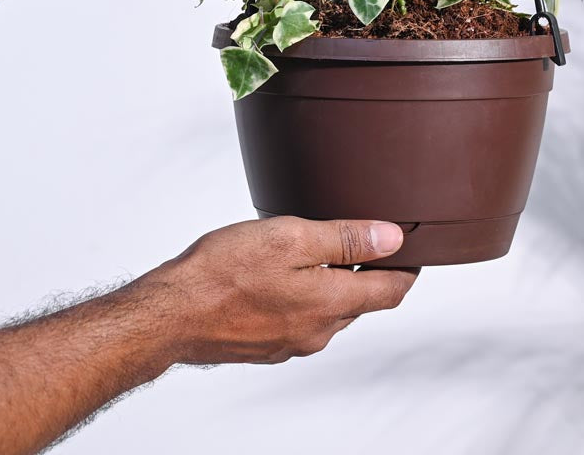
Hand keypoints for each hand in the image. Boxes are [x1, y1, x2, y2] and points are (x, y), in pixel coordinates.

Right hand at [137, 216, 417, 364]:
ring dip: (334, 283)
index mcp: (331, 305)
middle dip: (369, 273)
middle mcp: (317, 332)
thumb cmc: (223, 271)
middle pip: (361, 302)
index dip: (408, 269)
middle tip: (367, 240)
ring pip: (329, 310)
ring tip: (320, 249)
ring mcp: (291, 343)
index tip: (414, 250)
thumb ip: (347, 239)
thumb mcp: (292, 238)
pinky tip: (282, 274)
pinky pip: (300, 319)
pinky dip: (304, 295)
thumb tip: (393, 239)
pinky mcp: (266, 345)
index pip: (391, 292)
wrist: (169, 314)